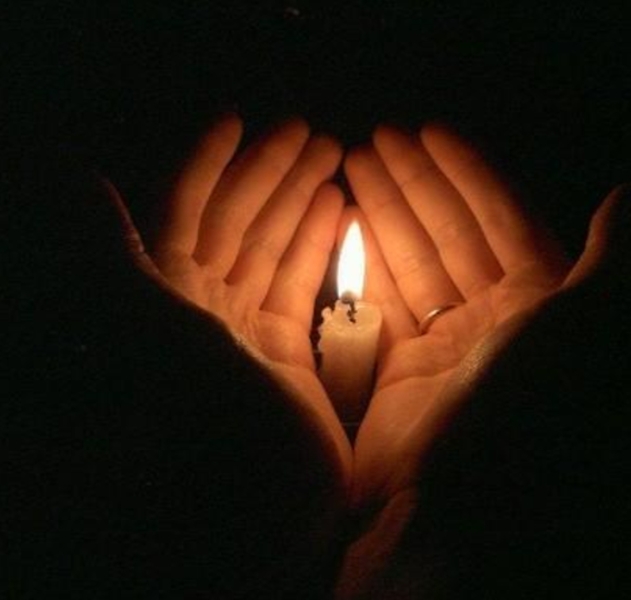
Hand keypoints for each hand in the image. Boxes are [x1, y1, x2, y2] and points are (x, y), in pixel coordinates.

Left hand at [109, 113, 352, 474]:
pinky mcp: (286, 355)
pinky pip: (300, 286)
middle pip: (237, 223)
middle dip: (269, 173)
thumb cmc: (210, 420)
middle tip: (309, 131)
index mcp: (169, 297)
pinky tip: (339, 214)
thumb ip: (118, 257)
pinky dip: (319, 248)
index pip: (185, 213)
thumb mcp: (159, 332)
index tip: (235, 120)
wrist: (258, 510)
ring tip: (332, 159)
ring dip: (299, 202)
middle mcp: (203, 309)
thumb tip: (77, 175)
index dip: (206, 164)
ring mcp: (246, 331)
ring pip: (273, 249)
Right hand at [345, 124, 624, 508]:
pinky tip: (346, 224)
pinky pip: (381, 305)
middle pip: (450, 234)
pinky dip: (364, 265)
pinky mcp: (400, 372)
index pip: (499, 220)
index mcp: (539, 304)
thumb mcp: (588, 321)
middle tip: (378, 140)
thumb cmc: (529, 401)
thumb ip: (614, 257)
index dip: (467, 173)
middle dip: (417, 185)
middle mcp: (494, 321)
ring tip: (353, 165)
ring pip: (412, 263)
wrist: (469, 503)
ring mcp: (444, 347)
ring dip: (386, 214)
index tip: (430, 132)